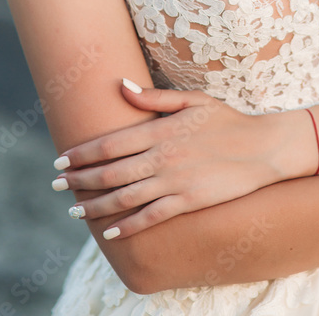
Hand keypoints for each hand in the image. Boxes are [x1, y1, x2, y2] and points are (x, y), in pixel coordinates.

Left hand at [52, 82, 310, 236]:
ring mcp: (175, 181)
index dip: (82, 153)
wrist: (263, 147)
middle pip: (110, 171)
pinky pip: (151, 217)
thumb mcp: (192, 100)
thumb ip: (154, 99)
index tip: (61, 160)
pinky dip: (128, 226)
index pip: (110, 143)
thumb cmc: (227, 120)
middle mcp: (162, 157)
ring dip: (96, 205)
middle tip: (56, 185)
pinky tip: (111, 231)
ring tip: (75, 211)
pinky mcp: (189, 201)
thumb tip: (121, 87)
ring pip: (125, 197)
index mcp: (160, 130)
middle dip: (79, 179)